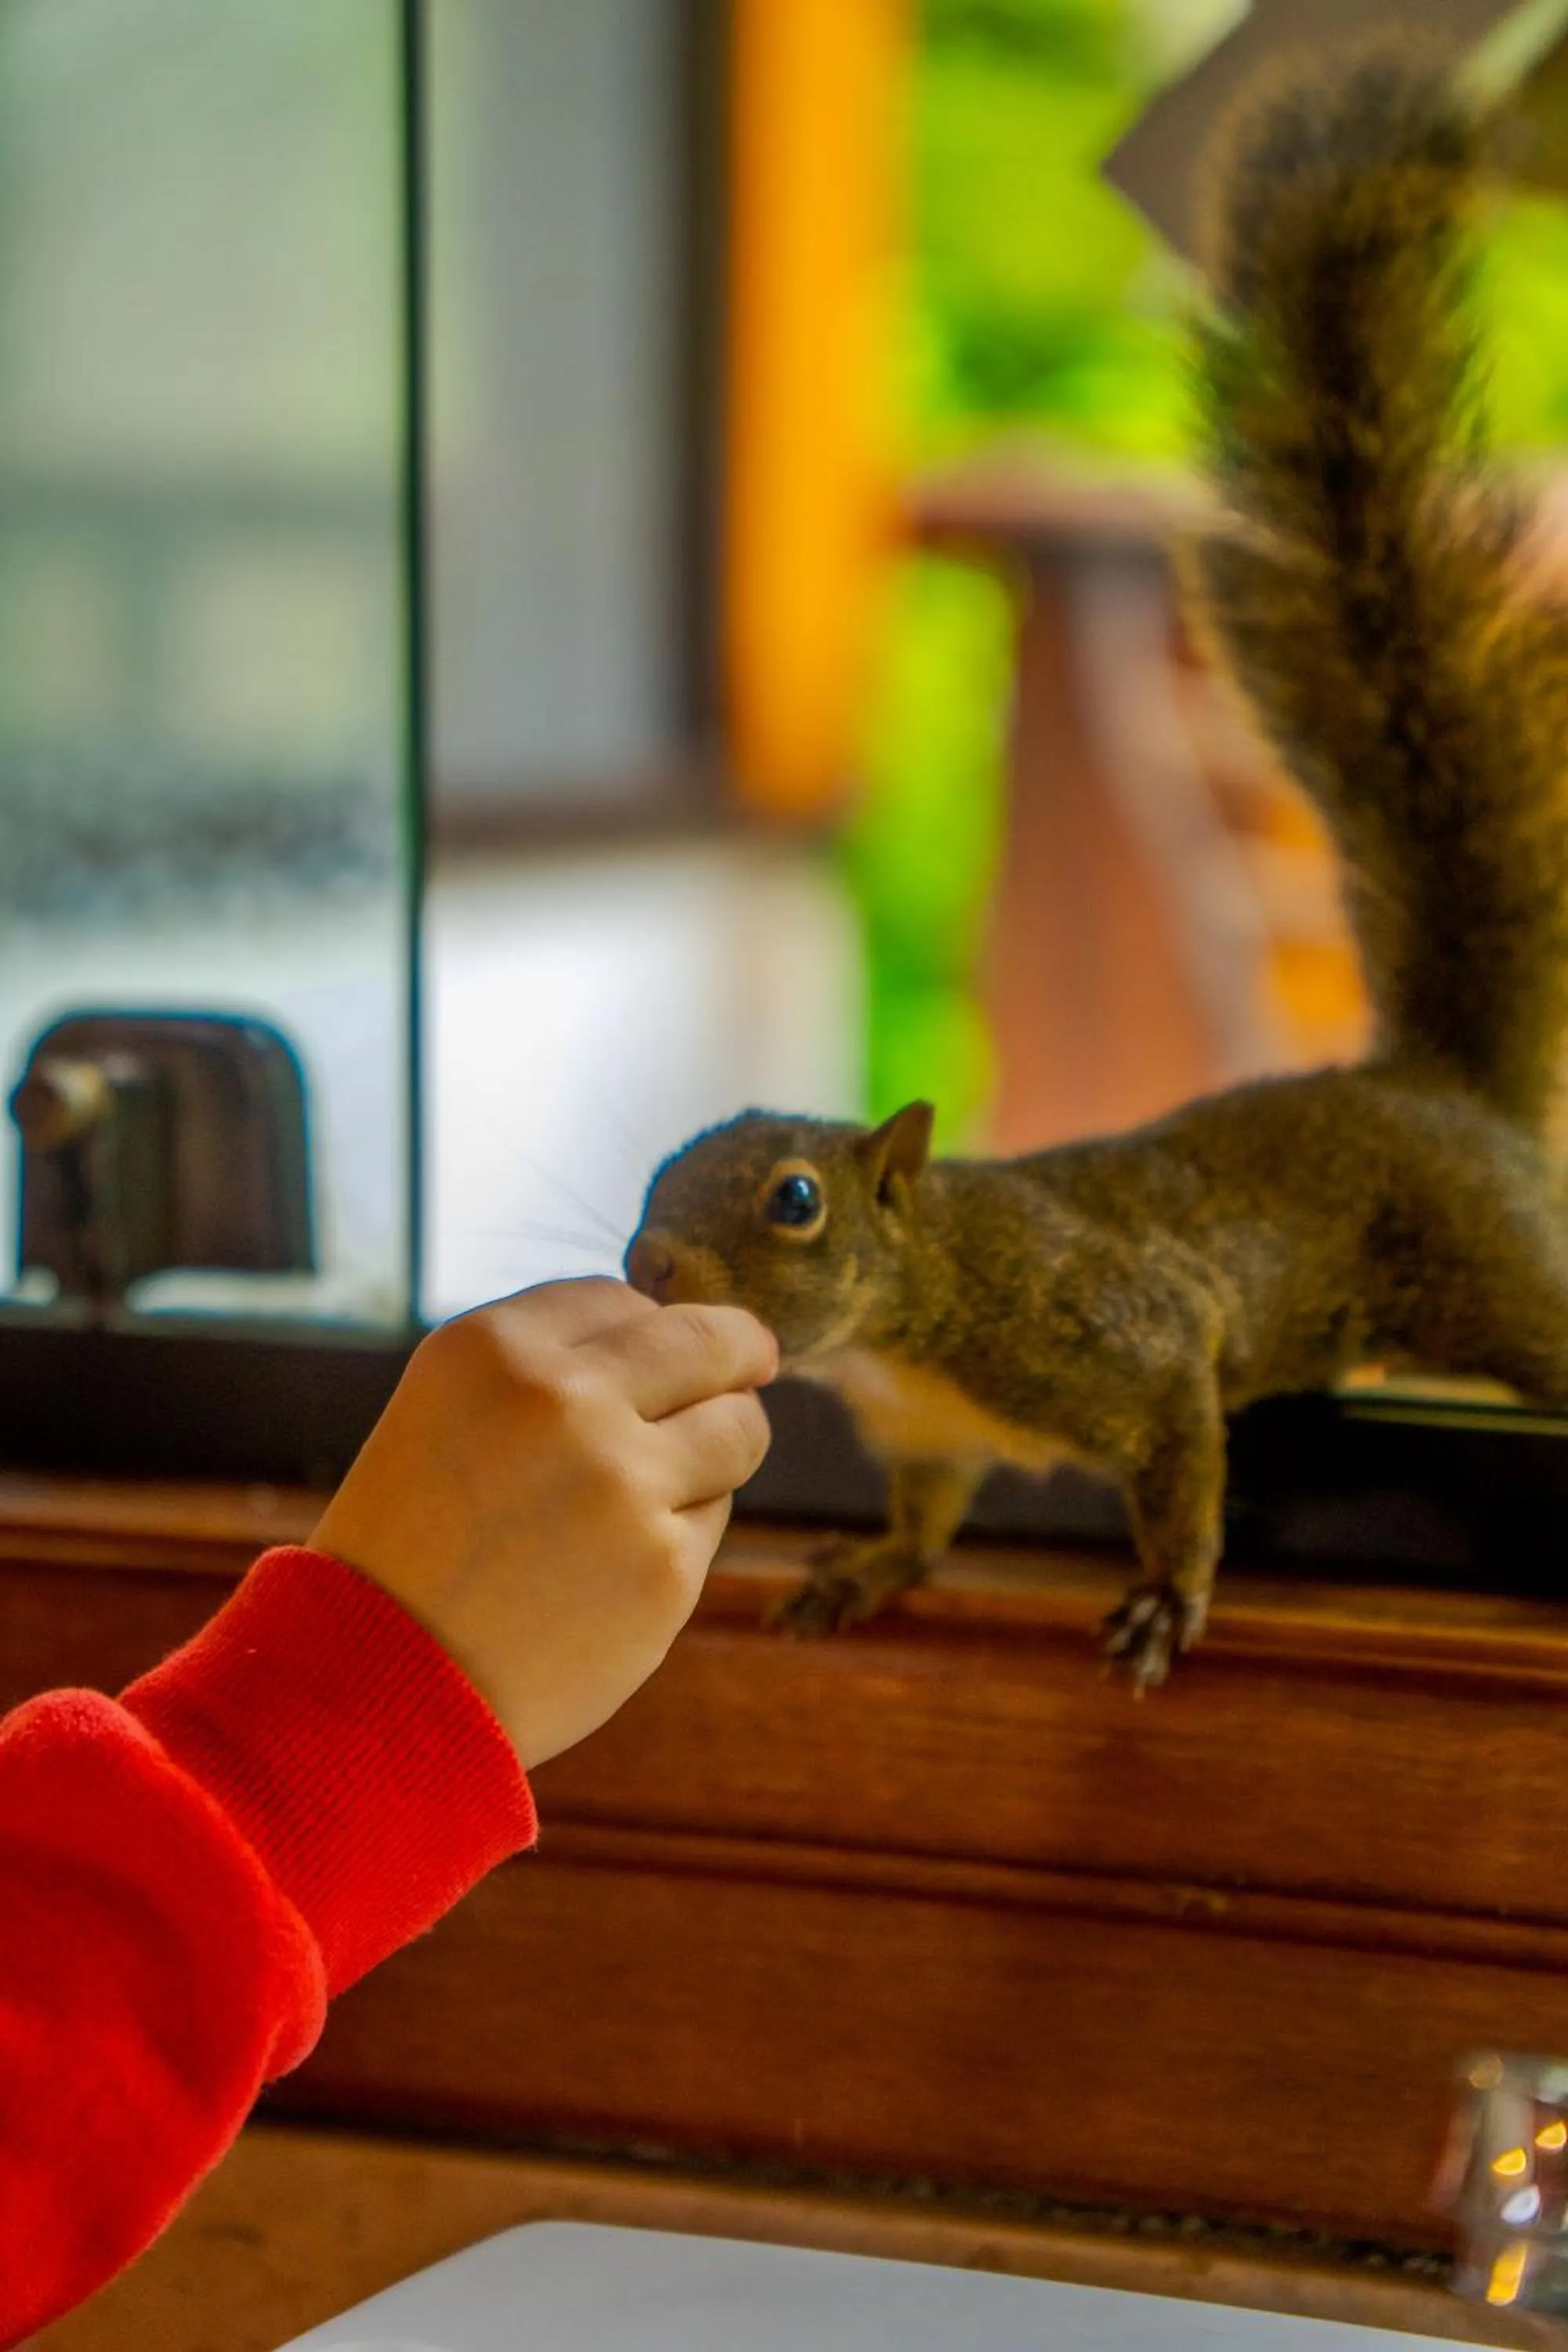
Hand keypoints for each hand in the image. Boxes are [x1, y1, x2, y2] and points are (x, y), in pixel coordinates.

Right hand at [308, 1279, 776, 1767]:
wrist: (382, 1688)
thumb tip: (673, 1335)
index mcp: (493, 1347)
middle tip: (754, 1359)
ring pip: (737, 1428)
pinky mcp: (666, 1565)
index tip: (665, 1346)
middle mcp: (564, 1399)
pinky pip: (712, 1516)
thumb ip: (546, 1363)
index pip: (620, 1300)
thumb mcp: (445, 1411)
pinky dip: (679, 1532)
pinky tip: (615, 1566)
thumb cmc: (411, 1548)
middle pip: (707, 1341)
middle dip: (738, 1350)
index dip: (646, 1326)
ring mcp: (623, 1481)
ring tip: (668, 1479)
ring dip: (722, 1442)